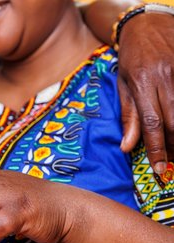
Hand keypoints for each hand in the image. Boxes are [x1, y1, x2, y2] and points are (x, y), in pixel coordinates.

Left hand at [117, 13, 173, 173]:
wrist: (148, 24)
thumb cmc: (131, 58)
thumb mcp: (123, 85)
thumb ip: (128, 116)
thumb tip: (126, 147)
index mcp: (142, 83)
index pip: (151, 123)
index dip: (156, 148)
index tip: (159, 168)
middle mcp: (165, 77)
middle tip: (170, 161)